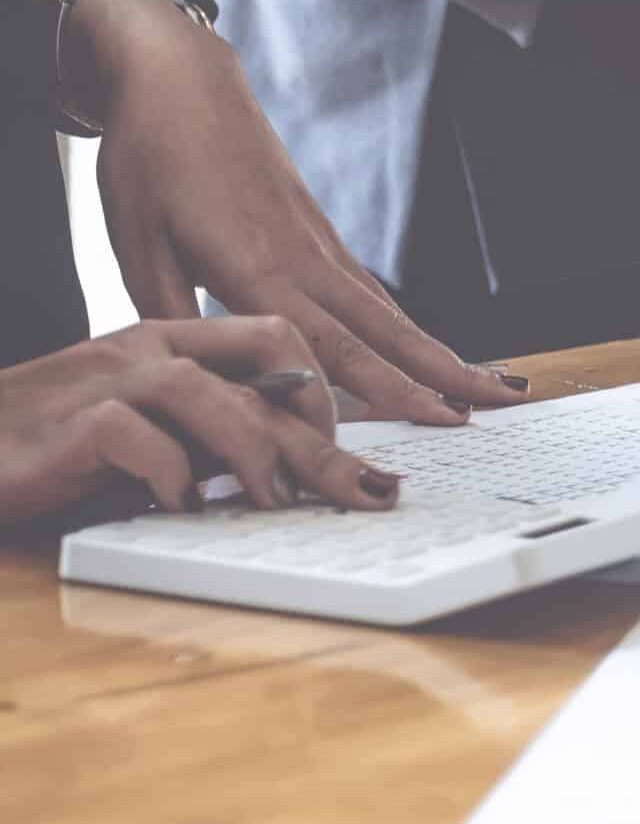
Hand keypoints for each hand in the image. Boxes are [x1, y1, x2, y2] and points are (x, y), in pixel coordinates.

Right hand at [0, 318, 401, 523]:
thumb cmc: (59, 445)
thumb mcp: (153, 436)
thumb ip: (213, 440)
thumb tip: (296, 477)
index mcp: (175, 344)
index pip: (277, 344)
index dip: (329, 397)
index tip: (365, 452)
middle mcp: (150, 349)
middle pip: (265, 371)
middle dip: (325, 436)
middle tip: (370, 489)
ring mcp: (108, 379)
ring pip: (209, 392)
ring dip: (256, 449)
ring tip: (278, 500)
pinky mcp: (70, 422)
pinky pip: (135, 435)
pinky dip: (170, 473)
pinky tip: (185, 505)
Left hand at [64, 0, 527, 424]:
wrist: (180, 80)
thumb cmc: (150, 159)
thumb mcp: (136, 245)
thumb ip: (172, 320)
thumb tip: (199, 381)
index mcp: (255, 267)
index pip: (333, 345)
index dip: (389, 388)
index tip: (439, 418)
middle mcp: (304, 258)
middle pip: (385, 331)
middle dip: (445, 373)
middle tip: (500, 404)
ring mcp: (319, 244)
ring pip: (388, 312)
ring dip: (439, 353)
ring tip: (486, 384)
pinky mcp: (319, 234)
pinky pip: (370, 293)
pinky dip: (404, 328)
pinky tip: (424, 351)